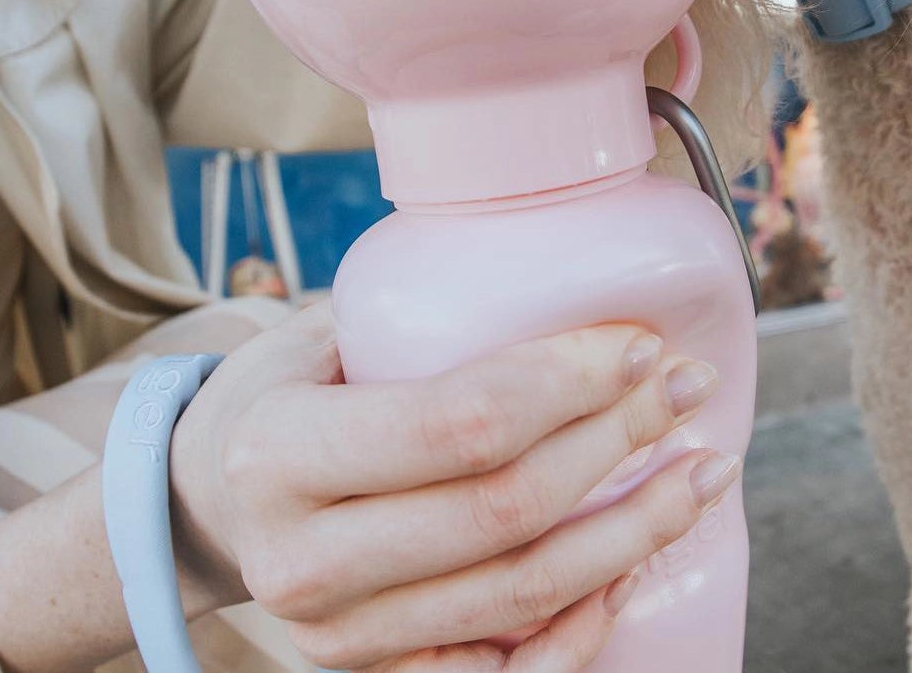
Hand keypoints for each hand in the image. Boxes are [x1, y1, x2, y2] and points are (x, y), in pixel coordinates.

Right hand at [168, 301, 734, 670]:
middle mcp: (304, 560)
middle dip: (618, 442)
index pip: (460, 421)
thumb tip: (568, 274)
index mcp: (284, 452)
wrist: (209, 504)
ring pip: (523, 591)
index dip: (569, 382)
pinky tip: (630, 568)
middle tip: (686, 389)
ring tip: (702, 472)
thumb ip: (414, 319)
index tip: (640, 346)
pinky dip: (581, 623)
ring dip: (633, 531)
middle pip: (506, 508)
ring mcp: (339, 638)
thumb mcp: (314, 336)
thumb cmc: (280, 396)